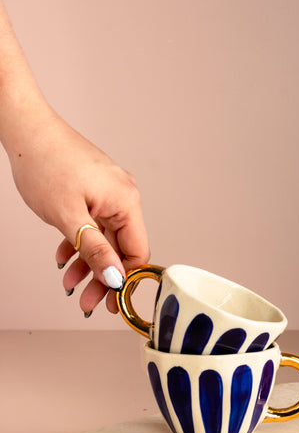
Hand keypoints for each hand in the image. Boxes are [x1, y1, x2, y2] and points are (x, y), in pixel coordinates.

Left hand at [11, 110, 149, 314]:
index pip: (137, 252)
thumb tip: (115, 277)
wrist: (26, 130)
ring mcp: (109, 193)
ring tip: (70, 283)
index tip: (110, 301)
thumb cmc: (45, 164)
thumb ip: (95, 250)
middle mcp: (123, 197)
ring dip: (88, 263)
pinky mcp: (95, 191)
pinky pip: (94, 225)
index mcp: (126, 202)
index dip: (125, 280)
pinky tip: (65, 256)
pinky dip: (81, 243)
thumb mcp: (69, 217)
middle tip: (88, 302)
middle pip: (120, 248)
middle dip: (102, 277)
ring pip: (105, 239)